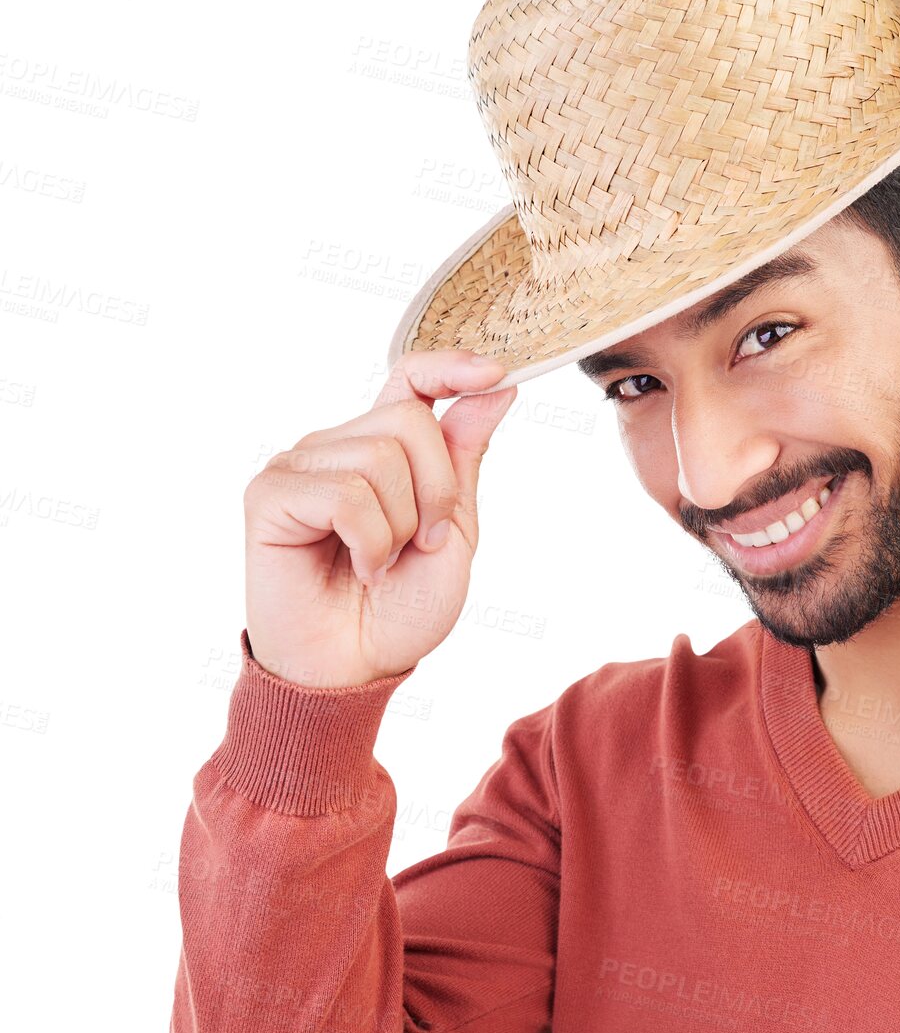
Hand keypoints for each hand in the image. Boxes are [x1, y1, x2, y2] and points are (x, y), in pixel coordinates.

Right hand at [242, 350, 515, 687]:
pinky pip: (345, 494)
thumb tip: (497, 386)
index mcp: (383, 449)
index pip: (410, 378)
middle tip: (420, 545)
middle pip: (409, 420)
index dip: (448, 365)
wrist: (358, 667)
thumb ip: (465, 457)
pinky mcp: (270, 494)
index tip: (494, 371)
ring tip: (381, 563)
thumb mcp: (455, 530)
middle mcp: (337, 446)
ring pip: (379, 456)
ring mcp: (300, 465)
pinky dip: (369, 542)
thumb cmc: (402, 608)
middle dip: (437, 492)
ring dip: (399, 526)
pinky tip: (358, 569)